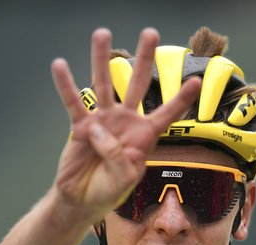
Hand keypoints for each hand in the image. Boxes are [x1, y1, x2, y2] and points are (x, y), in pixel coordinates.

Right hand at [51, 28, 200, 220]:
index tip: (195, 80)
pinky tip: (59, 65)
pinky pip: (73, 102)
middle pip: (137, 85)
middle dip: (144, 60)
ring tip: (102, 34)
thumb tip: (98, 129)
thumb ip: (117, 157)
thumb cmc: (108, 191)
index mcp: (144, 137)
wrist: (82, 200)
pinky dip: (65, 85)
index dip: (181, 99)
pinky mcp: (80, 126)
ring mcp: (103, 121)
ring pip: (104, 84)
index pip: (167, 114)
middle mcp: (126, 122)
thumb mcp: (123, 180)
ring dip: (101, 59)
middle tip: (150, 33)